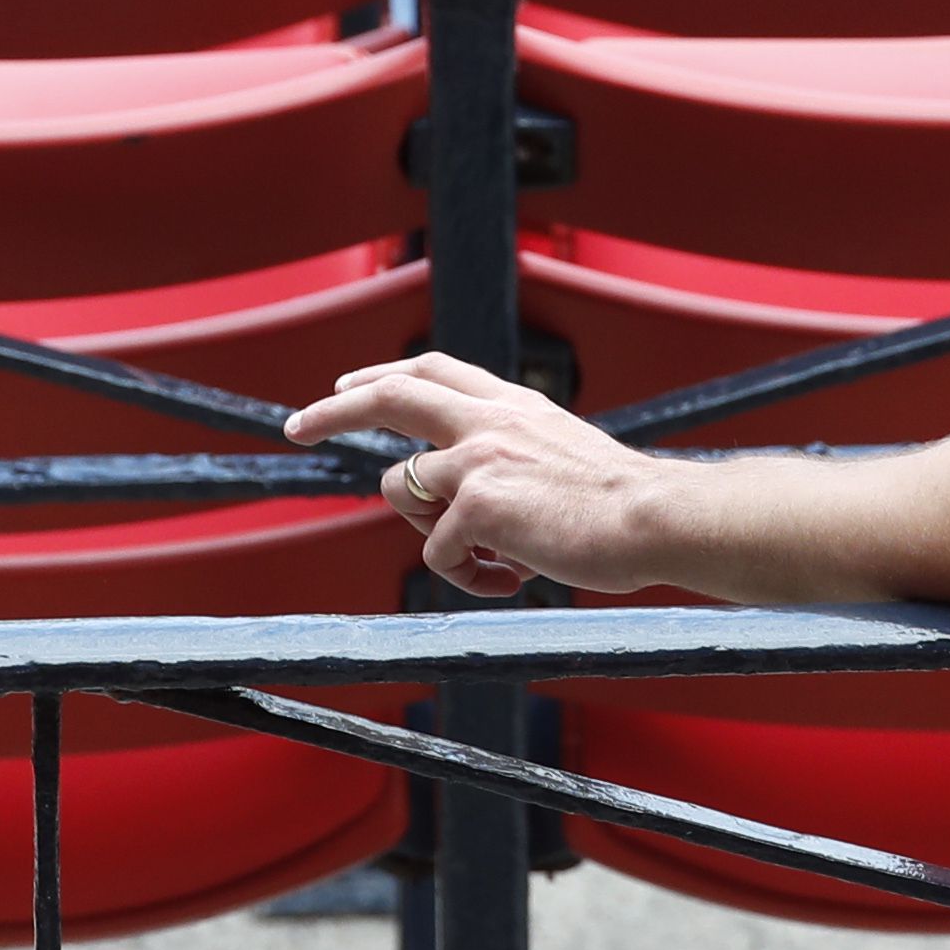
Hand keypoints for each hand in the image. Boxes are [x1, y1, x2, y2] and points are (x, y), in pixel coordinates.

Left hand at [285, 352, 675, 597]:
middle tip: (295, 427)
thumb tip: (455, 506)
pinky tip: (513, 578)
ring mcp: (479, 458)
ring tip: (492, 558)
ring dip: (431, 533)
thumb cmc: (620, 506)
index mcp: (512, 406)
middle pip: (390, 397)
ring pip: (402, 491)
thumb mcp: (556, 458)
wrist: (654, 519)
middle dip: (333, 411)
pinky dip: (468, 576)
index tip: (347, 386)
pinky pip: (438, 554)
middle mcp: (489, 421)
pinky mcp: (477, 504)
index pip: (432, 371)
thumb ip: (504, 462)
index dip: (383, 376)